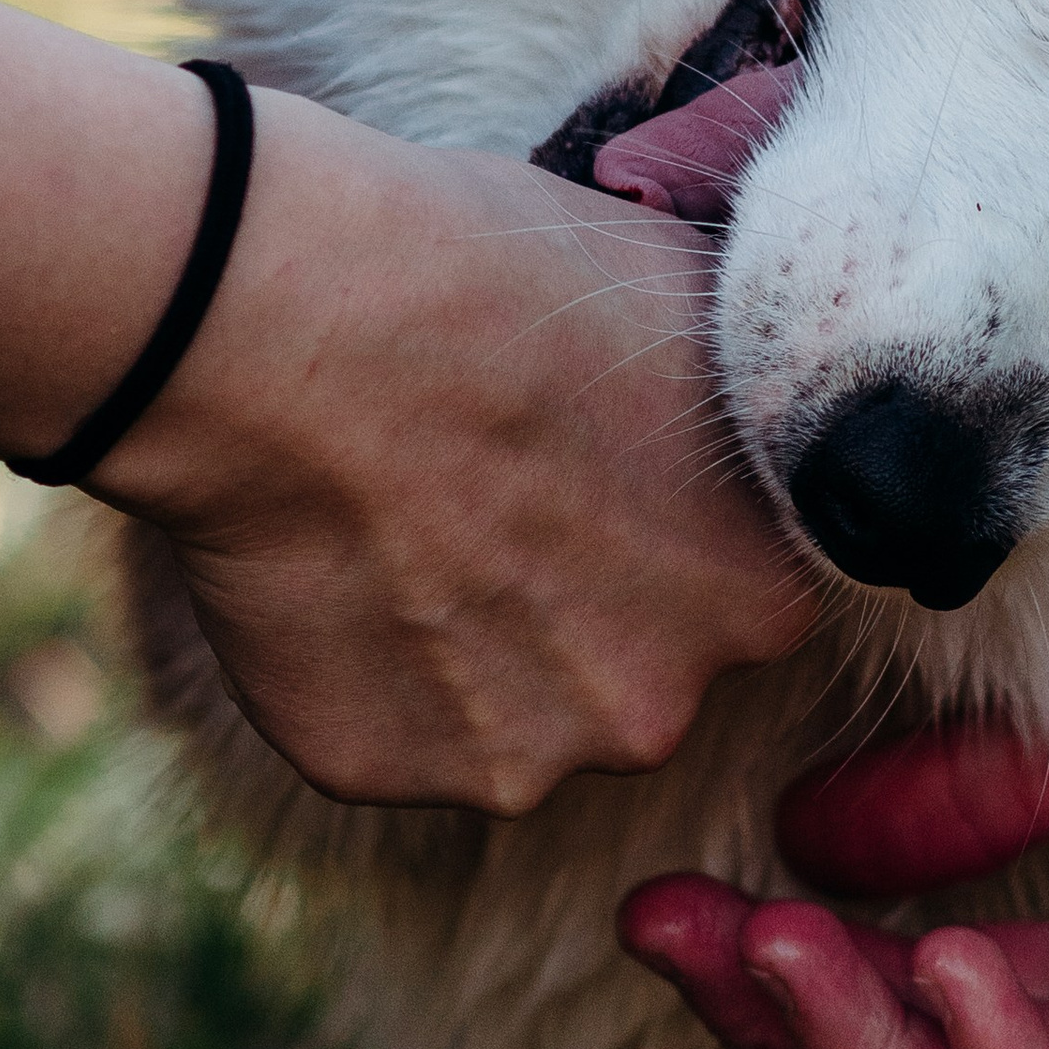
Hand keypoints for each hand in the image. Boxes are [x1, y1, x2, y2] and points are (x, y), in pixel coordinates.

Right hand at [0, 0, 813, 810]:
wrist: (287, 321)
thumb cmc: (493, 277)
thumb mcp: (685, 301)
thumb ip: (744, 410)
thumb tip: (761, 410)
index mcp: (761, 597)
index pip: (748, 590)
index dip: (672, 526)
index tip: (605, 468)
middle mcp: (661, 707)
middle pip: (635, 669)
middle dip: (582, 603)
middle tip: (496, 490)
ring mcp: (520, 753)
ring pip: (516, 711)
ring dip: (474, 644)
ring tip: (405, 520)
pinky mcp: (384, 771)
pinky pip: (396, 731)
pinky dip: (370, 667)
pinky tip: (339, 564)